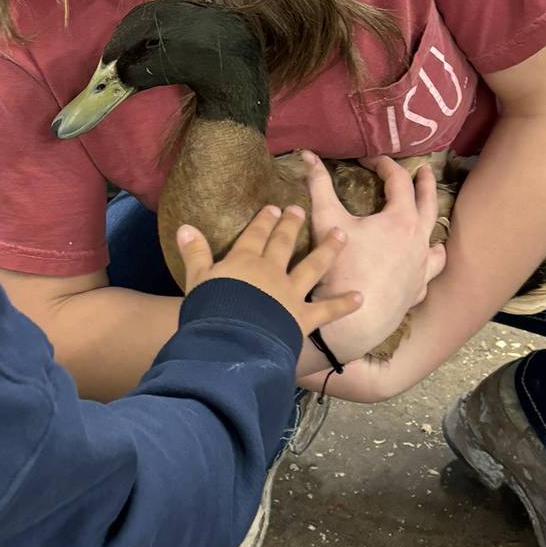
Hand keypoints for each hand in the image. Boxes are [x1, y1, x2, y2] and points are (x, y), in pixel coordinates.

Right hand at [178, 205, 358, 343]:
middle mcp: (272, 271)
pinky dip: (344, 304)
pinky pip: (327, 310)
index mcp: (245, 261)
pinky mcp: (303, 318)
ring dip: (328, 251)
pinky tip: (360, 297)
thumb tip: (185, 226)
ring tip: (341, 235)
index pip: (256, 235)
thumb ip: (194, 253)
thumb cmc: (211, 309)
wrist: (232, 339)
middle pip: (284, 244)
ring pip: (313, 267)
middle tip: (300, 210)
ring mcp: (291, 293)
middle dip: (292, 225)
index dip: (264, 220)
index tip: (274, 207)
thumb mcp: (197, 278)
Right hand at [300, 155, 447, 363]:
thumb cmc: (340, 268)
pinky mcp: (417, 290)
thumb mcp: (326, 220)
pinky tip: (423, 263)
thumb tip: (308, 155)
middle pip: (428, 204)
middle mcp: (419, 241)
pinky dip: (428, 263)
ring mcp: (421, 268)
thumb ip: (318, 184)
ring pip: (436, 242)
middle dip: (425, 185)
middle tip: (425, 171)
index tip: (371, 161)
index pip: (399, 181)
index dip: (385, 166)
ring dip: (434, 226)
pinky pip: (430, 272)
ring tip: (432, 220)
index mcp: (400, 220)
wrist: (353, 319)